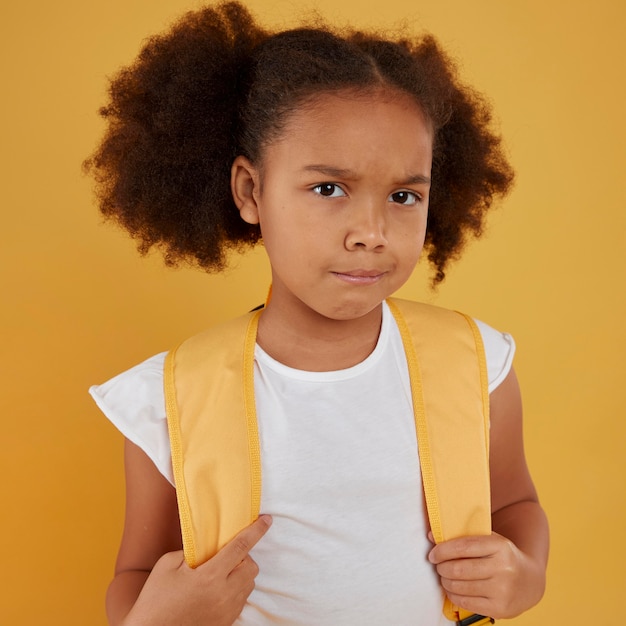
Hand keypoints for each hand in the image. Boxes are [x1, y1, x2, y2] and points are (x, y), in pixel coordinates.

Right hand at [124, 515, 271, 625]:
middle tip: (224, 557)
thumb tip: (206, 546)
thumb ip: (191, 551)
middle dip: (243, 557)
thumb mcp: (167, 566)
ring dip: (240, 575)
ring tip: (219, 576)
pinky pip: (241, 601)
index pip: (241, 546)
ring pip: (249, 585)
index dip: (256, 530)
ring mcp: (227, 611)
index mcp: (210, 576)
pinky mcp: (226, 623)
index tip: (267, 520)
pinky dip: (235, 591)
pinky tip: (216, 592)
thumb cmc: (155, 601)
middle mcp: (223, 594)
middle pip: (251, 567)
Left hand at [428, 532, 542, 618]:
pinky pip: (466, 602)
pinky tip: (452, 589)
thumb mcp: (490, 540)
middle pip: (459, 569)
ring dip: (445, 581)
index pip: (463, 547)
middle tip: (438, 566)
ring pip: (460, 587)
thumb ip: (463, 535)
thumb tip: (432, 535)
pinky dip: (453, 595)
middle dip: (442, 567)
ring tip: (445, 576)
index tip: (433, 553)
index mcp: (500, 546)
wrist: (530, 582)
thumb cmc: (503, 557)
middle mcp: (503, 568)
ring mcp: (502, 590)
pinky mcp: (500, 608)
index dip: (442, 550)